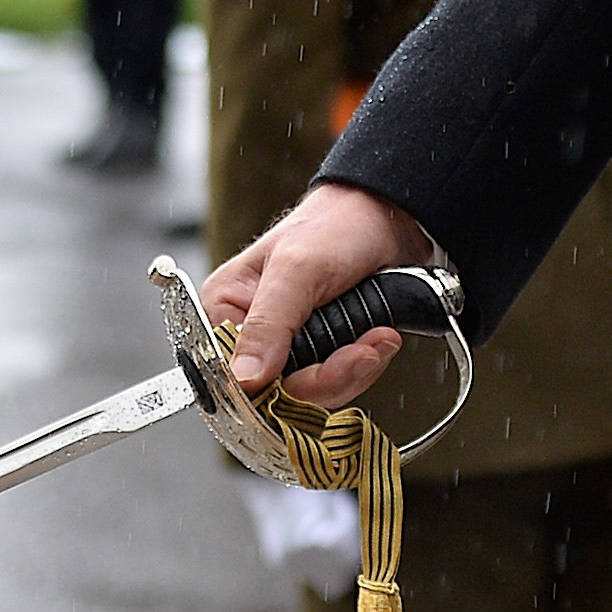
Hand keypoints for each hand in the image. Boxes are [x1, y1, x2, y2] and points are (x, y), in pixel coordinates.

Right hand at [199, 183, 443, 409]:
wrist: (387, 218)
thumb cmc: (335, 226)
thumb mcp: (298, 270)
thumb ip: (270, 324)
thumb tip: (244, 378)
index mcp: (224, 308)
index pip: (235, 375)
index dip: (277, 386)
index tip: (320, 374)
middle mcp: (249, 332)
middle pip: (278, 392)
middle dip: (330, 375)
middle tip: (363, 351)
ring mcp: (286, 344)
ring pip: (313, 393)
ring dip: (354, 369)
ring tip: (377, 337)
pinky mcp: (319, 350)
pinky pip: (337, 383)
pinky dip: (364, 365)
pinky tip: (379, 338)